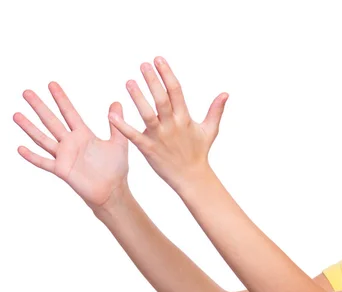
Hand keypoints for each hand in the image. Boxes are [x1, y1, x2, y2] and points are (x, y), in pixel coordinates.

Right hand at [13, 83, 129, 210]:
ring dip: (30, 127)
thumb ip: (116, 125)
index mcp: (83, 135)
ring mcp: (64, 156)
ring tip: (16, 115)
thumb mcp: (119, 144)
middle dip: (40, 107)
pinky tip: (19, 148)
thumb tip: (117, 103)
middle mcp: (71, 143)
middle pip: (52, 121)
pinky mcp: (62, 170)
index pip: (69, 113)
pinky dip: (32, 156)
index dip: (61, 99)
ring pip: (43, 139)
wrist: (112, 190)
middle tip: (27, 92)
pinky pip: (44, 162)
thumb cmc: (116, 169)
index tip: (51, 84)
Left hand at [108, 56, 228, 192]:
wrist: (192, 178)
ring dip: (138, 98)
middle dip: (153, 81)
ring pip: (148, 114)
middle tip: (143, 64)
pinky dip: (123, 126)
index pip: (176, 92)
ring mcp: (160, 137)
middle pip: (162, 100)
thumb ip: (216, 111)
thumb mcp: (210, 130)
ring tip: (129, 82)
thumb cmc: (199, 153)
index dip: (167, 74)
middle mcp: (172, 126)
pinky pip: (134, 136)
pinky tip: (111, 115)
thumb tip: (225, 94)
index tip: (158, 59)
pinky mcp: (149, 149)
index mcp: (185, 119)